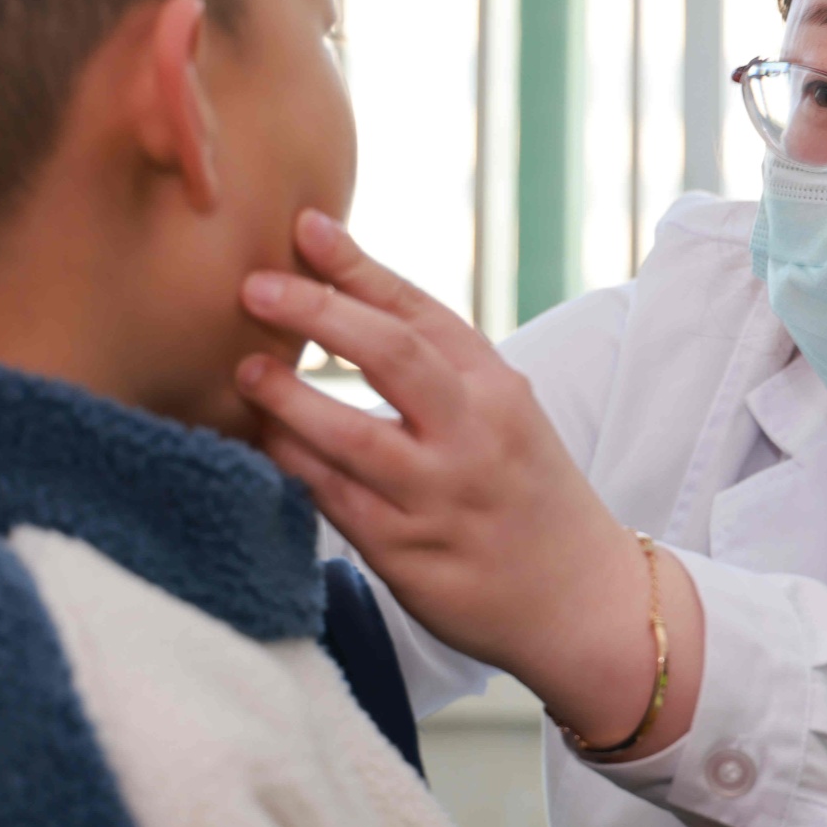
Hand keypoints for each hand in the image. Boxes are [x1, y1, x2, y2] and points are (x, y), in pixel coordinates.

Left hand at [235, 210, 701, 755]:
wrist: (581, 598)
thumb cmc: (525, 491)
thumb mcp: (504, 412)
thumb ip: (436, 365)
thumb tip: (339, 296)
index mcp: (497, 387)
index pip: (422, 310)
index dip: (359, 267)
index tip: (305, 228)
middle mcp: (474, 435)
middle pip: (391, 356)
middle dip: (319, 313)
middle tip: (254, 287)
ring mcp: (442, 497)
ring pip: (354, 437)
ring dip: (290, 399)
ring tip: (245, 372)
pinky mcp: (410, 556)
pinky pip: (336, 502)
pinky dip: (294, 467)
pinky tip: (262, 442)